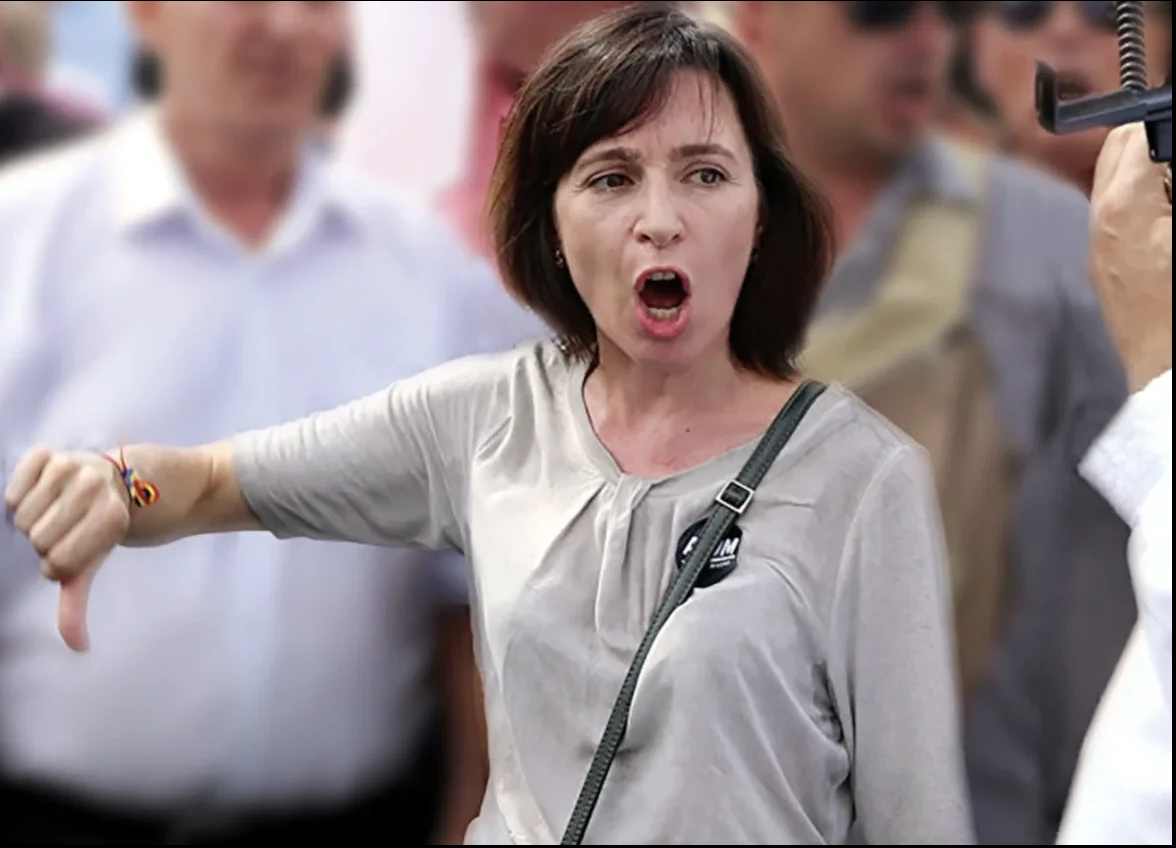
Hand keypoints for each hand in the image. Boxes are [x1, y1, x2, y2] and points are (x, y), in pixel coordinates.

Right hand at [3, 447, 129, 651]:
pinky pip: (13, 489)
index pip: (58, 563)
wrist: (111, 482)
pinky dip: (18, 496)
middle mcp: (96, 488)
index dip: (57, 565)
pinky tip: (41, 493)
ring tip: (53, 512)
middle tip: (63, 529)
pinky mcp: (48, 454)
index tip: (71, 551)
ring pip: (22, 516)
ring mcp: (72, 465)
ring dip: (31, 520)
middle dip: (44, 541)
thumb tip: (78, 646)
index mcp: (113, 518)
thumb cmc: (96, 527)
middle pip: (38, 539)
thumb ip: (76, 602)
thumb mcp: (90, 562)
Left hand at [1089, 123, 1172, 392]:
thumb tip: (1164, 152)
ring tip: (1173, 194)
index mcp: (1123, 208)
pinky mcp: (1108, 270)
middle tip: (1175, 156)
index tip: (1170, 131)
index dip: (1165, 128)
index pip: (1137, 132)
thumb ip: (1171, 183)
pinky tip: (1168, 224)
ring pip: (1117, 181)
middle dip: (1156, 140)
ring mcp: (1100, 248)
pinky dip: (1145, 205)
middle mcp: (1100, 223)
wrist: (1171, 378)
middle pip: (1118, 148)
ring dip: (1151, 172)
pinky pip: (1120, 217)